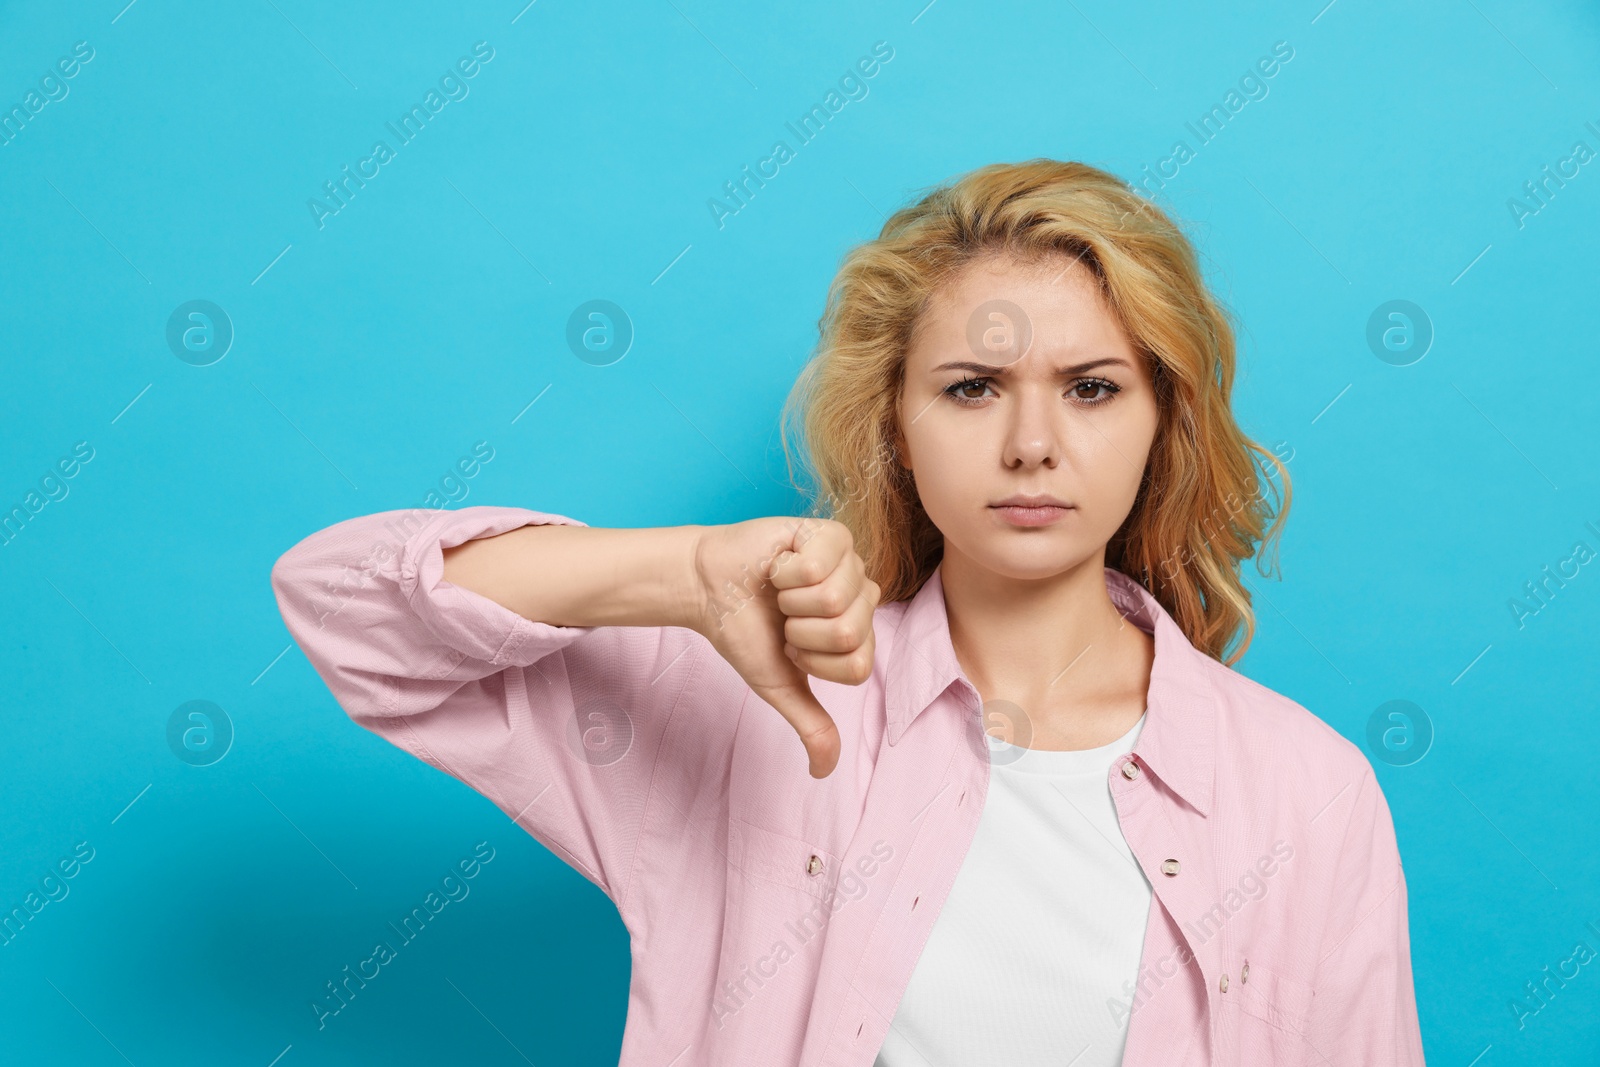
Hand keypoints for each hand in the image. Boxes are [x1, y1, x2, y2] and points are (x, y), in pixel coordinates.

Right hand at [689, 516, 879, 777]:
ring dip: (791, 601)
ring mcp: (850, 563)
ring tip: (780, 592)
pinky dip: (786, 572)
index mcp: (859, 632)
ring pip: (835, 600)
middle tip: (784, 617)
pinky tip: (779, 566)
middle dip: (801, 633)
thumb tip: (824, 771)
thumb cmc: (746, 631)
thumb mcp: (780, 684)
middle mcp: (862, 597)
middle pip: (849, 634)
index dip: (814, 662)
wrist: (707, 588)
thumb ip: (810, 724)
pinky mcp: (830, 534)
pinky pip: (819, 566)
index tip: (792, 646)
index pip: (858, 666)